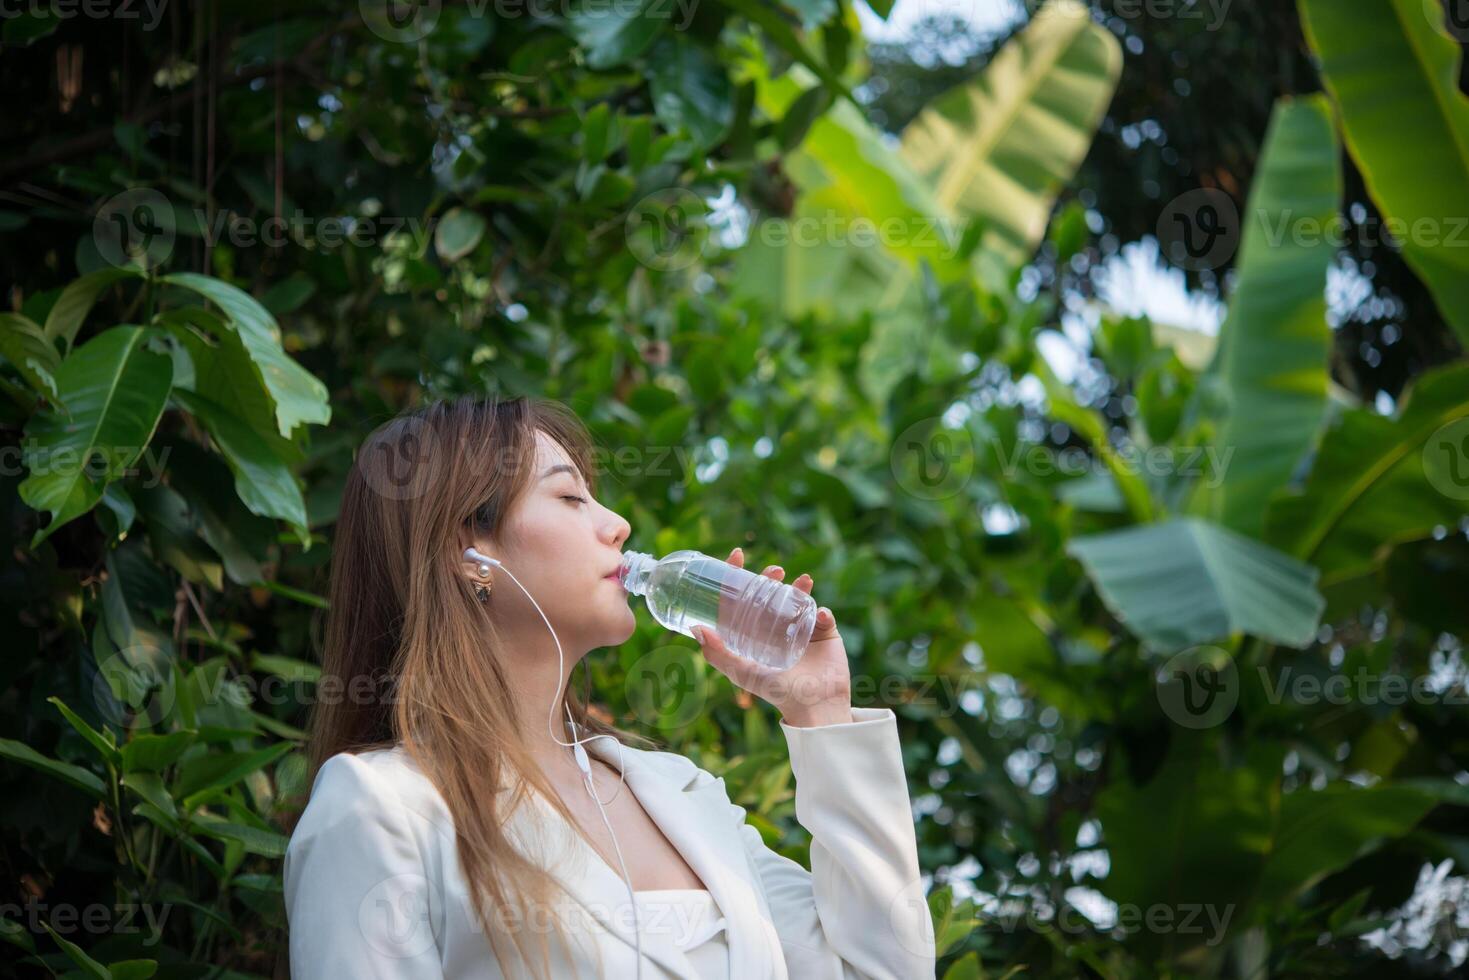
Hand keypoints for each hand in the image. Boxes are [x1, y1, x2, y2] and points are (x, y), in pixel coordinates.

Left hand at [691, 546, 852, 726]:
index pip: (742, 598)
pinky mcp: (826, 632)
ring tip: (802, 580)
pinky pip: (823, 614)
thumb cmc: (777, 692)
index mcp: (754, 632)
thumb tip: (696, 627)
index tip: (737, 556)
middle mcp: (775, 627)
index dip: (737, 575)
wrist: (815, 707)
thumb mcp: (743, 672)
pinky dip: (822, 611)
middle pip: (770, 592)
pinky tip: (820, 615)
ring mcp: (801, 628)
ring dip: (799, 585)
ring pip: (798, 597)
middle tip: (774, 571)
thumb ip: (718, 654)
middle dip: (771, 575)